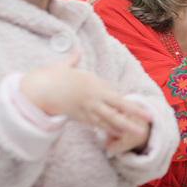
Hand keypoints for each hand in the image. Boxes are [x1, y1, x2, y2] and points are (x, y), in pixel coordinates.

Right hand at [20, 52, 151, 151]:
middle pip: (118, 106)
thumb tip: (76, 51)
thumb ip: (73, 59)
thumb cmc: (49, 77)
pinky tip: (118, 135)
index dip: (121, 100)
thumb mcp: (63, 65)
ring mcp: (87, 109)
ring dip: (126, 125)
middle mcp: (93, 97)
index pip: (112, 93)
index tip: (133, 107)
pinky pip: (97, 125)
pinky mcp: (80, 118)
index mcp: (92, 83)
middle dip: (135, 112)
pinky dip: (109, 129)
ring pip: (110, 119)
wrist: (36, 92)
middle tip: (150, 118)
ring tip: (140, 131)